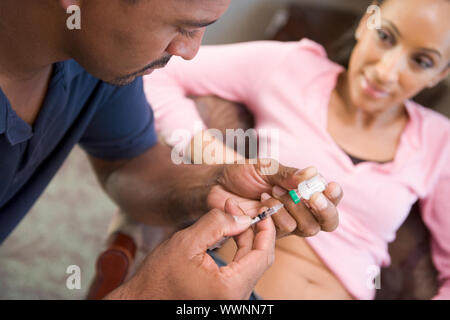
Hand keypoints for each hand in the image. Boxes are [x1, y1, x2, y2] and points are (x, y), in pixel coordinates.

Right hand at [104, 198, 275, 299]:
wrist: (143, 300)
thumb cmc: (159, 277)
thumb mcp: (187, 242)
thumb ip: (217, 224)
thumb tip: (243, 217)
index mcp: (230, 288)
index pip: (263, 255)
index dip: (266, 230)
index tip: (262, 212)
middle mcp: (235, 297)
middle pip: (259, 259)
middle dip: (253, 231)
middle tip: (240, 209)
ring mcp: (231, 299)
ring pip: (250, 264)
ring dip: (245, 239)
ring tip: (231, 217)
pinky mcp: (225, 297)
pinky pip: (240, 271)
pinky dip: (238, 251)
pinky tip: (229, 234)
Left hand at [207, 159, 342, 237]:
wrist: (216, 185)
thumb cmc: (243, 173)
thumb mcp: (266, 167)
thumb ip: (288, 174)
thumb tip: (313, 174)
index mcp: (304, 190)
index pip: (331, 199)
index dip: (334, 196)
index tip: (330, 187)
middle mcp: (300, 209)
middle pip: (327, 221)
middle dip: (322, 209)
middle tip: (311, 196)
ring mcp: (287, 223)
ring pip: (308, 228)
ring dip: (293, 209)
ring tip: (273, 192)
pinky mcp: (271, 234)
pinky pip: (285, 231)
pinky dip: (276, 216)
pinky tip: (262, 203)